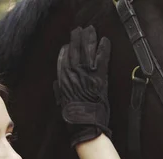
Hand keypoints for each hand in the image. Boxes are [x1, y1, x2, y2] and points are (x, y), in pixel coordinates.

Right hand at [54, 25, 111, 146]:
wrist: (85, 125)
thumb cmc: (73, 118)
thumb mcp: (61, 102)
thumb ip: (59, 90)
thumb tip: (57, 84)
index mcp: (63, 80)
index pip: (63, 59)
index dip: (66, 50)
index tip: (68, 44)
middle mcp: (73, 74)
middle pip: (74, 51)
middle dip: (76, 39)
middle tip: (78, 30)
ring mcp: (86, 74)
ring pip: (86, 51)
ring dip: (88, 39)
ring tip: (90, 30)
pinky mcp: (99, 77)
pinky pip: (101, 59)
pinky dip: (103, 49)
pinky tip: (105, 40)